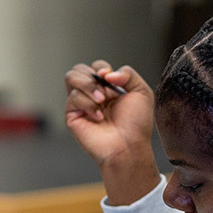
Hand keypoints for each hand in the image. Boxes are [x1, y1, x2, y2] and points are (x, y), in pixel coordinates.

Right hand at [64, 61, 160, 203]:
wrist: (128, 145)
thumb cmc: (136, 124)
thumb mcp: (141, 92)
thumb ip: (128, 74)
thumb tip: (106, 73)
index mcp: (108, 88)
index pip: (96, 67)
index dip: (102, 68)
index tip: (111, 79)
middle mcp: (92, 94)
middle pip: (78, 69)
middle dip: (91, 76)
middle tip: (105, 92)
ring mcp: (81, 104)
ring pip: (71, 78)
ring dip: (89, 87)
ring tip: (102, 102)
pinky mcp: (72, 115)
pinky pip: (73, 98)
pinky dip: (88, 105)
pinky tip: (98, 117)